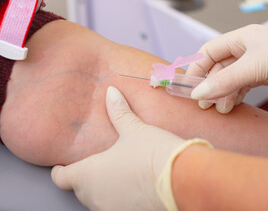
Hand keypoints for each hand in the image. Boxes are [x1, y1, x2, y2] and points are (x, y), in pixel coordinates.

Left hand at [51, 86, 210, 210]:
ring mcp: (112, 208)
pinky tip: (132, 184)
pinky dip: (118, 196)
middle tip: (96, 163)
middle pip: (80, 188)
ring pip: (98, 198)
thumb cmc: (152, 153)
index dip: (60, 171)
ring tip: (115, 173)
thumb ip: (119, 112)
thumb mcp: (134, 130)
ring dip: (102, 188)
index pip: (61, 178)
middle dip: (85, 176)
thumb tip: (111, 92)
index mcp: (89, 174)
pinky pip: (115, 204)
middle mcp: (95, 196)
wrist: (182, 180)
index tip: (61, 166)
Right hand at [186, 25, 267, 112]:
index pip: (209, 51)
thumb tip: (198, 93)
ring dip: (223, 94)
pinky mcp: (266, 76)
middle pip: (218, 67)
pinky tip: (232, 106)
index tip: (189, 88)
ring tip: (220, 109)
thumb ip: (226, 81)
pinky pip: (243, 86)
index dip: (197, 68)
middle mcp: (247, 49)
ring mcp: (257, 63)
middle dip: (210, 85)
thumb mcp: (257, 67)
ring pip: (230, 79)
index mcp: (242, 38)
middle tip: (204, 104)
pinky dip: (235, 96)